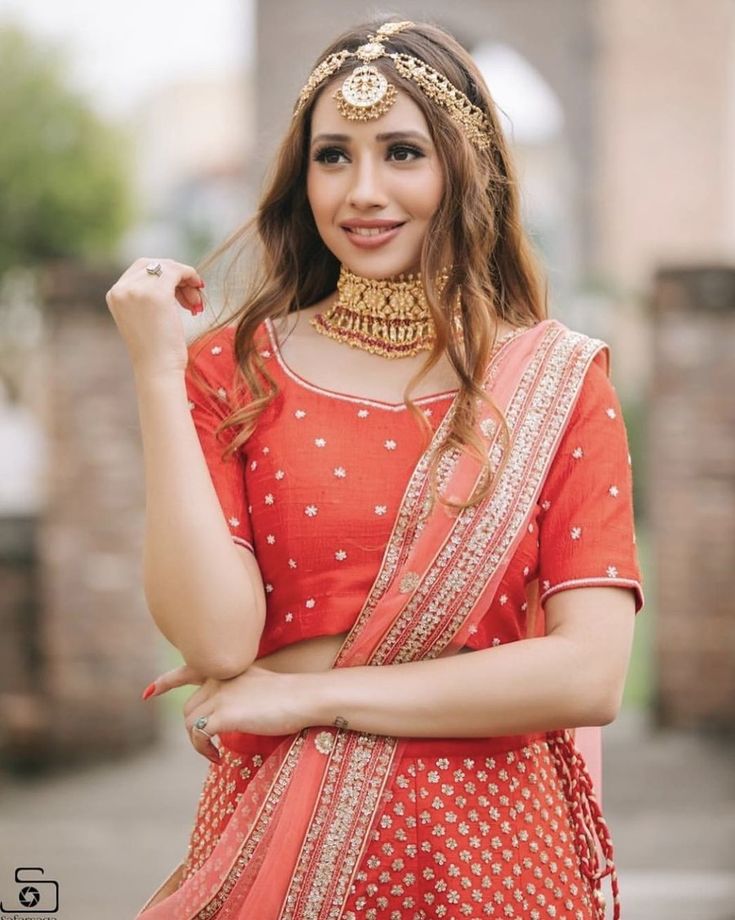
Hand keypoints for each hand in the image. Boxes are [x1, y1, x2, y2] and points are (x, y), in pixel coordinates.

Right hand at [105, 257, 205, 376]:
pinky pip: (177, 272)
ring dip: (185, 281)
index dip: (163, 276)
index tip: (181, 293)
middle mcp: (121, 289)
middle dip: (175, 277)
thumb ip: (147, 296)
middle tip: (191, 299)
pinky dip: (190, 276)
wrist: (157, 369)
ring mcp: (137, 290)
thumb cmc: (156, 350)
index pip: (140, 270)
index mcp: (114, 294)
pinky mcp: (157, 294)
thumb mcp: (143, 317)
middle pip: (153, 265)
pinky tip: (199, 288)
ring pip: (166, 267)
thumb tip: (173, 277)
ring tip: (196, 304)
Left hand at [142, 663, 311, 762]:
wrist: (306, 696)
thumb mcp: (261, 686)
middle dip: (195, 729)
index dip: (167, 682)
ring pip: (190, 722)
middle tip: (212, 747)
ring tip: (215, 754)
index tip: (148, 692)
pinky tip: (217, 758)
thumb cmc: (292, 697)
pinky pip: (198, 734)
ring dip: (198, 742)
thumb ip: (240, 692)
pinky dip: (203, 749)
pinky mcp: (223, 713)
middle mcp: (219, 677)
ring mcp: (220, 694)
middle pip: (190, 707)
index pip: (189, 670)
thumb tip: (227, 716)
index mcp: (228, 669)